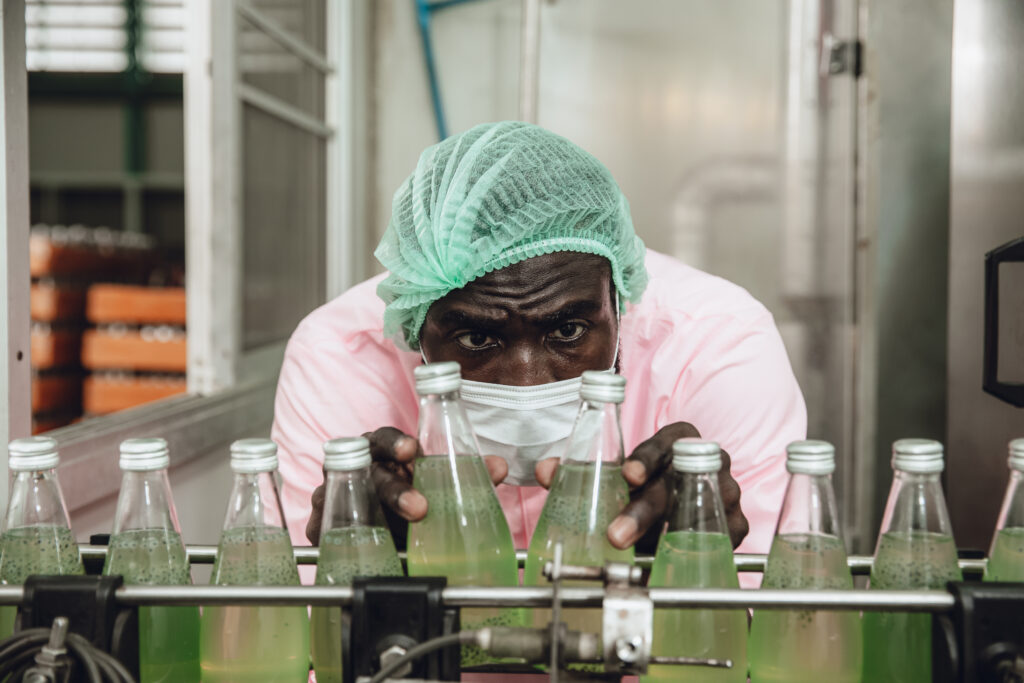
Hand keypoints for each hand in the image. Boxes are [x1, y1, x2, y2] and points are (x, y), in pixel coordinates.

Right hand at [305, 427, 508, 544]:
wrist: (372, 525)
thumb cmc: (407, 493)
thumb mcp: (434, 482)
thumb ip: (465, 474)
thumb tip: (498, 468)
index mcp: (381, 450)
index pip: (383, 439)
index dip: (396, 442)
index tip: (411, 450)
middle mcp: (356, 467)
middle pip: (371, 474)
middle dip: (395, 490)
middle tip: (421, 507)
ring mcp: (333, 493)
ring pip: (348, 500)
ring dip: (374, 517)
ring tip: (395, 534)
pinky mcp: (319, 522)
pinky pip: (323, 527)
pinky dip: (336, 534)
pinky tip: (352, 544)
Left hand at [534, 422, 748, 551]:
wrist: (687, 503)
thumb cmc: (646, 483)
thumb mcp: (615, 473)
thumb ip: (581, 470)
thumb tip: (546, 472)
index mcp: (679, 439)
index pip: (667, 440)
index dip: (646, 457)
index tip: (626, 475)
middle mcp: (708, 460)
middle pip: (677, 483)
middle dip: (644, 510)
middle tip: (616, 534)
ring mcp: (727, 491)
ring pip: (699, 512)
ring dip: (666, 535)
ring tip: (640, 554)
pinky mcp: (737, 524)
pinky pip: (720, 537)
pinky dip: (696, 549)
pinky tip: (673, 560)